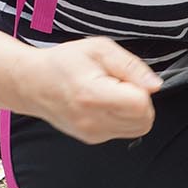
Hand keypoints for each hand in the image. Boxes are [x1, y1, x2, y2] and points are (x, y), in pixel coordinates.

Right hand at [20, 37, 160, 142]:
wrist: (32, 83)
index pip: (141, 104)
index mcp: (93, 95)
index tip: (126, 78)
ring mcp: (92, 133)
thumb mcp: (99, 49)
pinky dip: (122, 117)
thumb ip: (131, 66)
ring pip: (138, 129)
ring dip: (133, 111)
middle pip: (144, 120)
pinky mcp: (93, 138)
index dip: (142, 89)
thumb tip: (155, 86)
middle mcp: (92, 120)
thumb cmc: (62, 62)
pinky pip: (124, 131)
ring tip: (112, 92)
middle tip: (121, 84)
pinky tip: (105, 103)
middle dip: (141, 101)